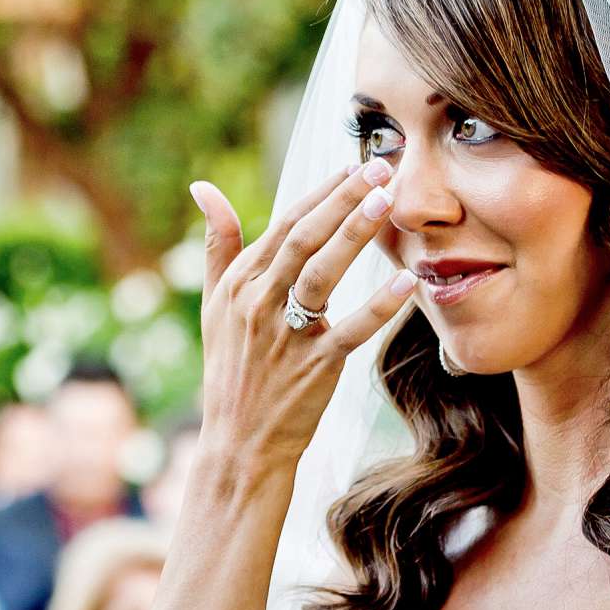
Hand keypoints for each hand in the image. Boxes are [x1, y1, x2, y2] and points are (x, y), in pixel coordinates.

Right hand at [189, 165, 416, 477]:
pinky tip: (407, 281)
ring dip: (355, 233)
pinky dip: (379, 306)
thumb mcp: (215, 305)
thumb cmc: (232, 370)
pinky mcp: (315, 368)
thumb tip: (202, 187)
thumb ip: (217, 243)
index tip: (354, 164)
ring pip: (323, 273)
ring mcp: (286, 336)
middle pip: (304, 238)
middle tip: (381, 165)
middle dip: (344, 198)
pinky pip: (352, 330)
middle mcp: (259, 303)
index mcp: (240, 283)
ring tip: (387, 200)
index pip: (285, 223)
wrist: (239, 444)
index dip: (322, 192)